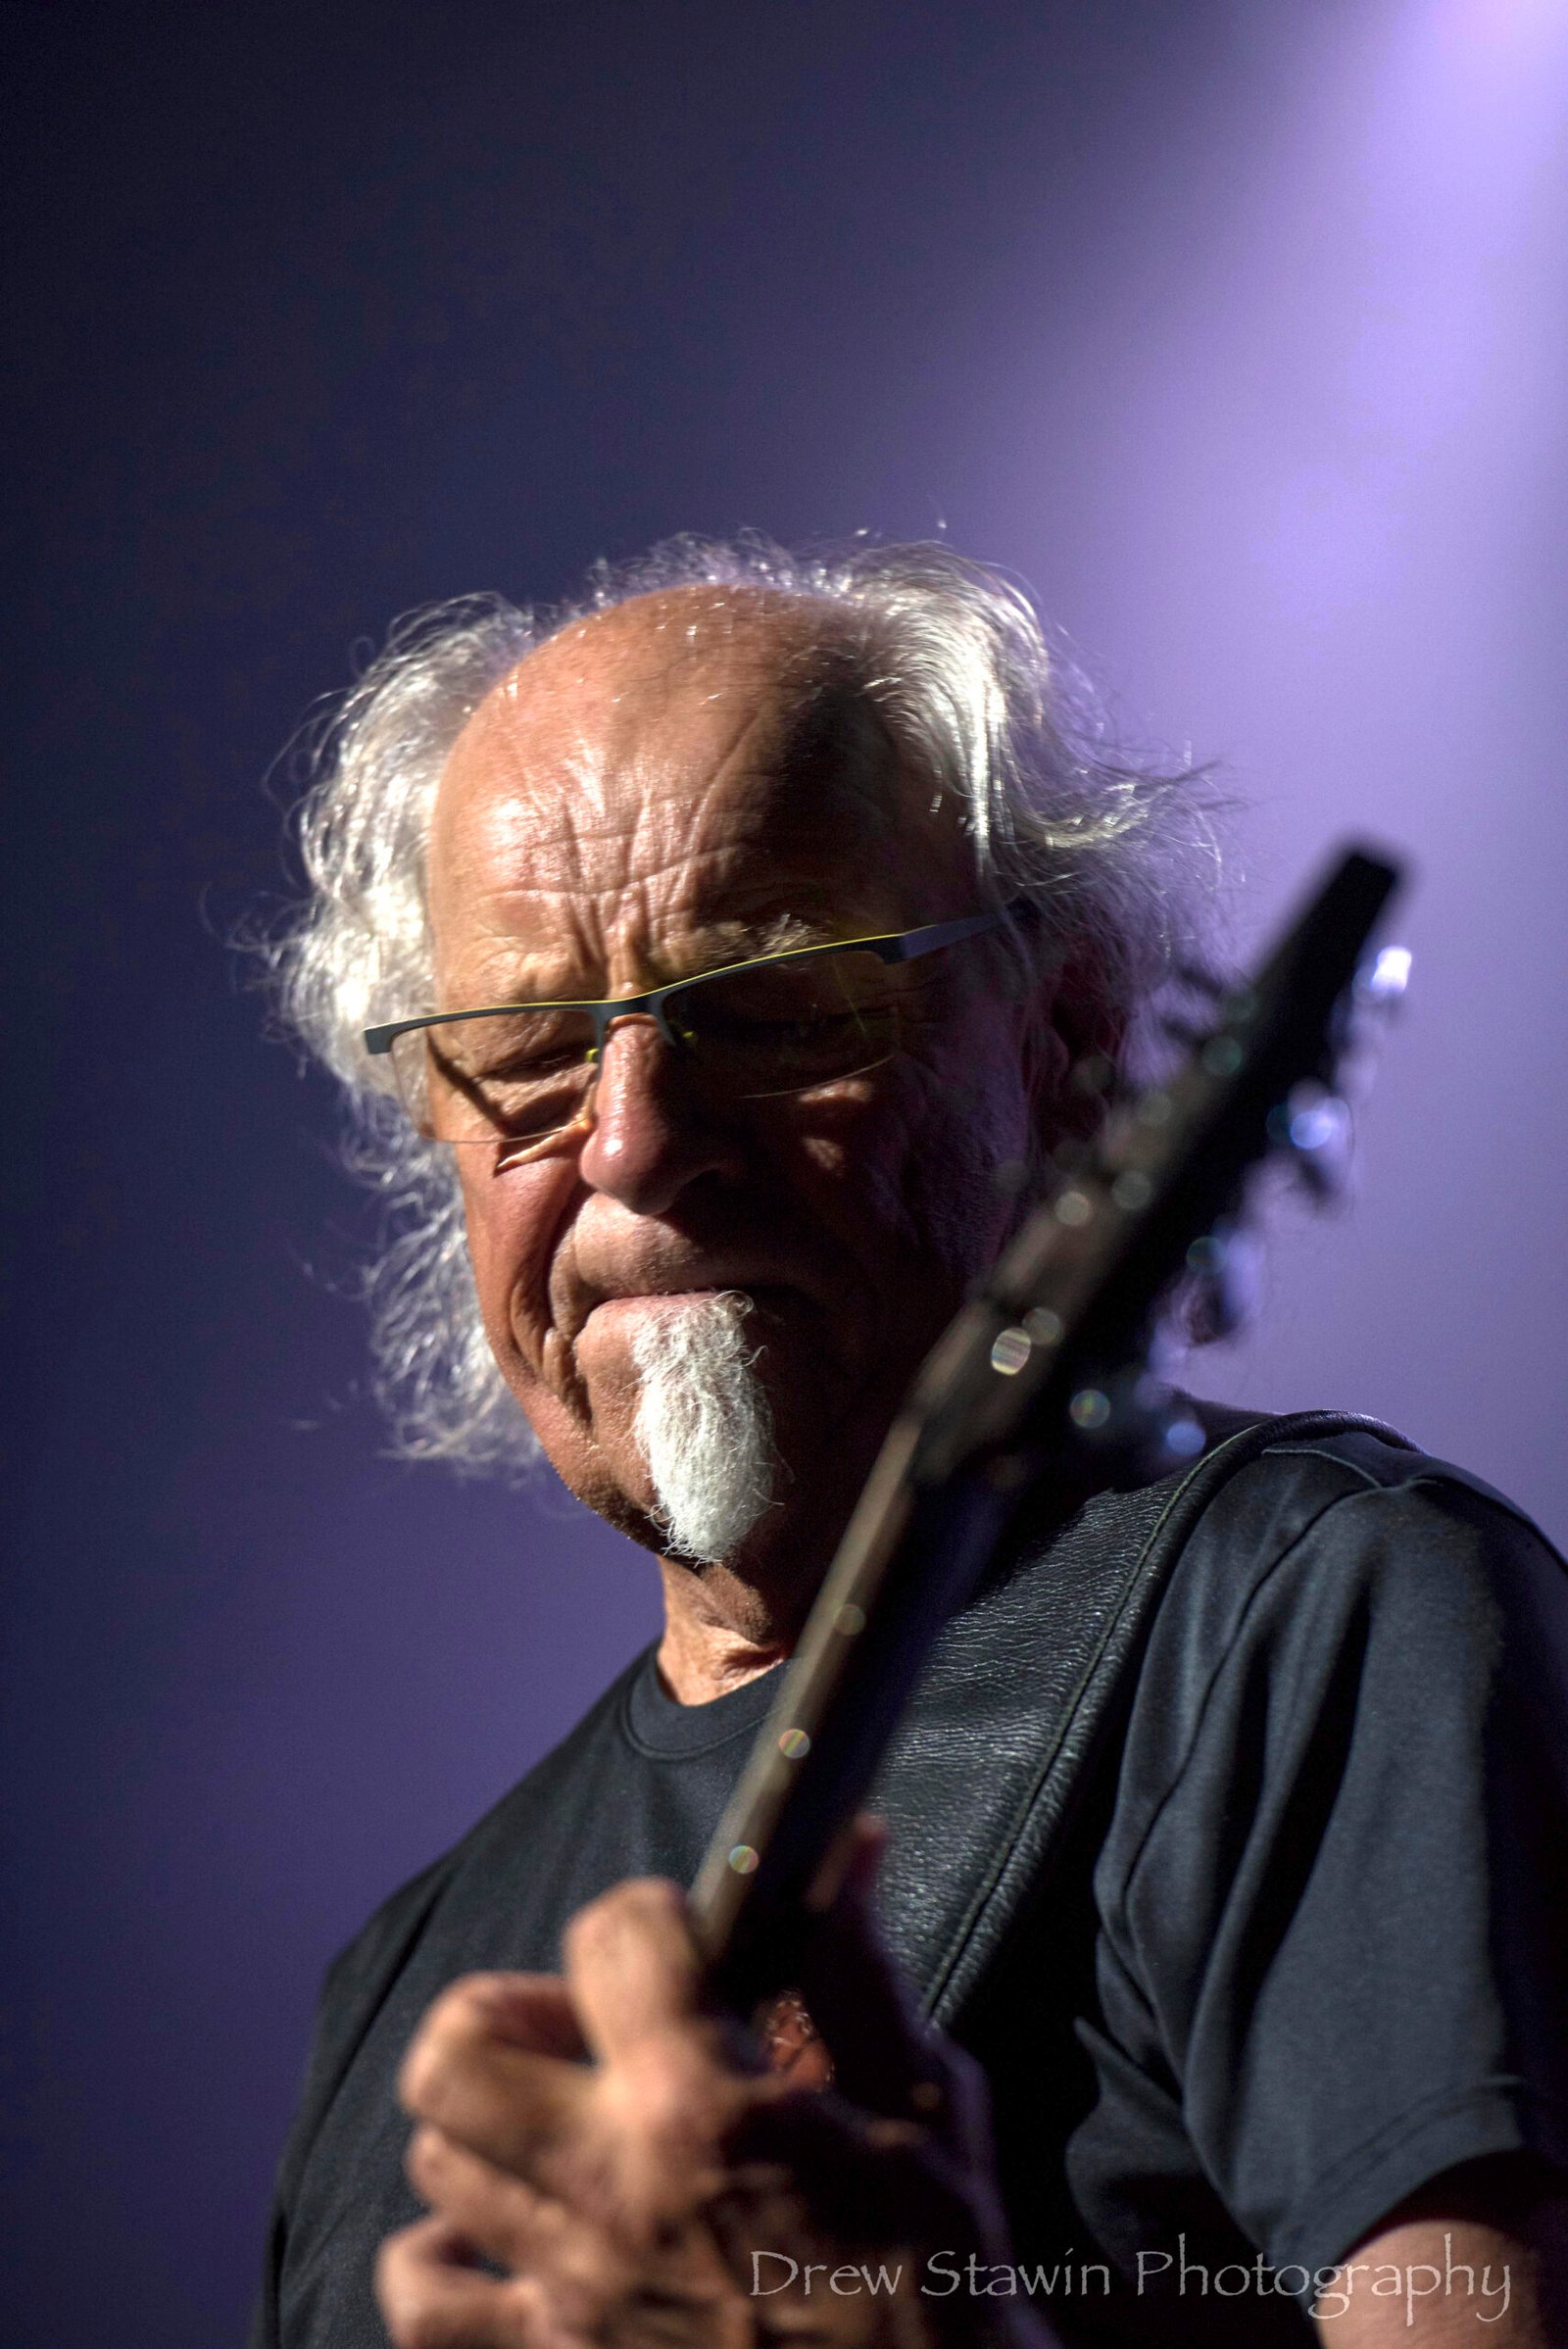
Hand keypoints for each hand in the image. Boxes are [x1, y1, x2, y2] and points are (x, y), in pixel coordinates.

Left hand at [376, 1839, 1058, 2348]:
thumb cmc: (940, 2279)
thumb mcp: (925, 2105)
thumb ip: (857, 1972)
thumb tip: (845, 1848)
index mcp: (705, 2108)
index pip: (610, 1939)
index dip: (647, 1913)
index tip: (680, 1937)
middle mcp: (612, 2190)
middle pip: (457, 2051)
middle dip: (507, 2010)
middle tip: (580, 2030)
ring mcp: (569, 2288)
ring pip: (438, 2160)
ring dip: (491, 2124)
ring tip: (560, 2124)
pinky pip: (424, 2304)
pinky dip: (441, 2258)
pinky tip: (503, 2235)